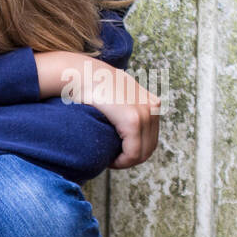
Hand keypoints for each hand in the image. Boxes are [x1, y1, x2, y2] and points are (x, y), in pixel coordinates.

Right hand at [36, 51, 160, 168]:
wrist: (83, 74)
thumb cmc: (92, 85)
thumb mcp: (117, 94)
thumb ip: (125, 106)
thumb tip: (118, 120)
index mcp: (152, 104)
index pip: (151, 139)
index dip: (134, 152)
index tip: (115, 154)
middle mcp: (153, 108)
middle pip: (149, 148)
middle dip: (131, 160)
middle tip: (111, 161)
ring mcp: (145, 114)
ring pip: (142, 153)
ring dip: (125, 162)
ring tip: (109, 160)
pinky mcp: (133, 120)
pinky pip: (132, 152)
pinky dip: (122, 161)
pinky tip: (109, 160)